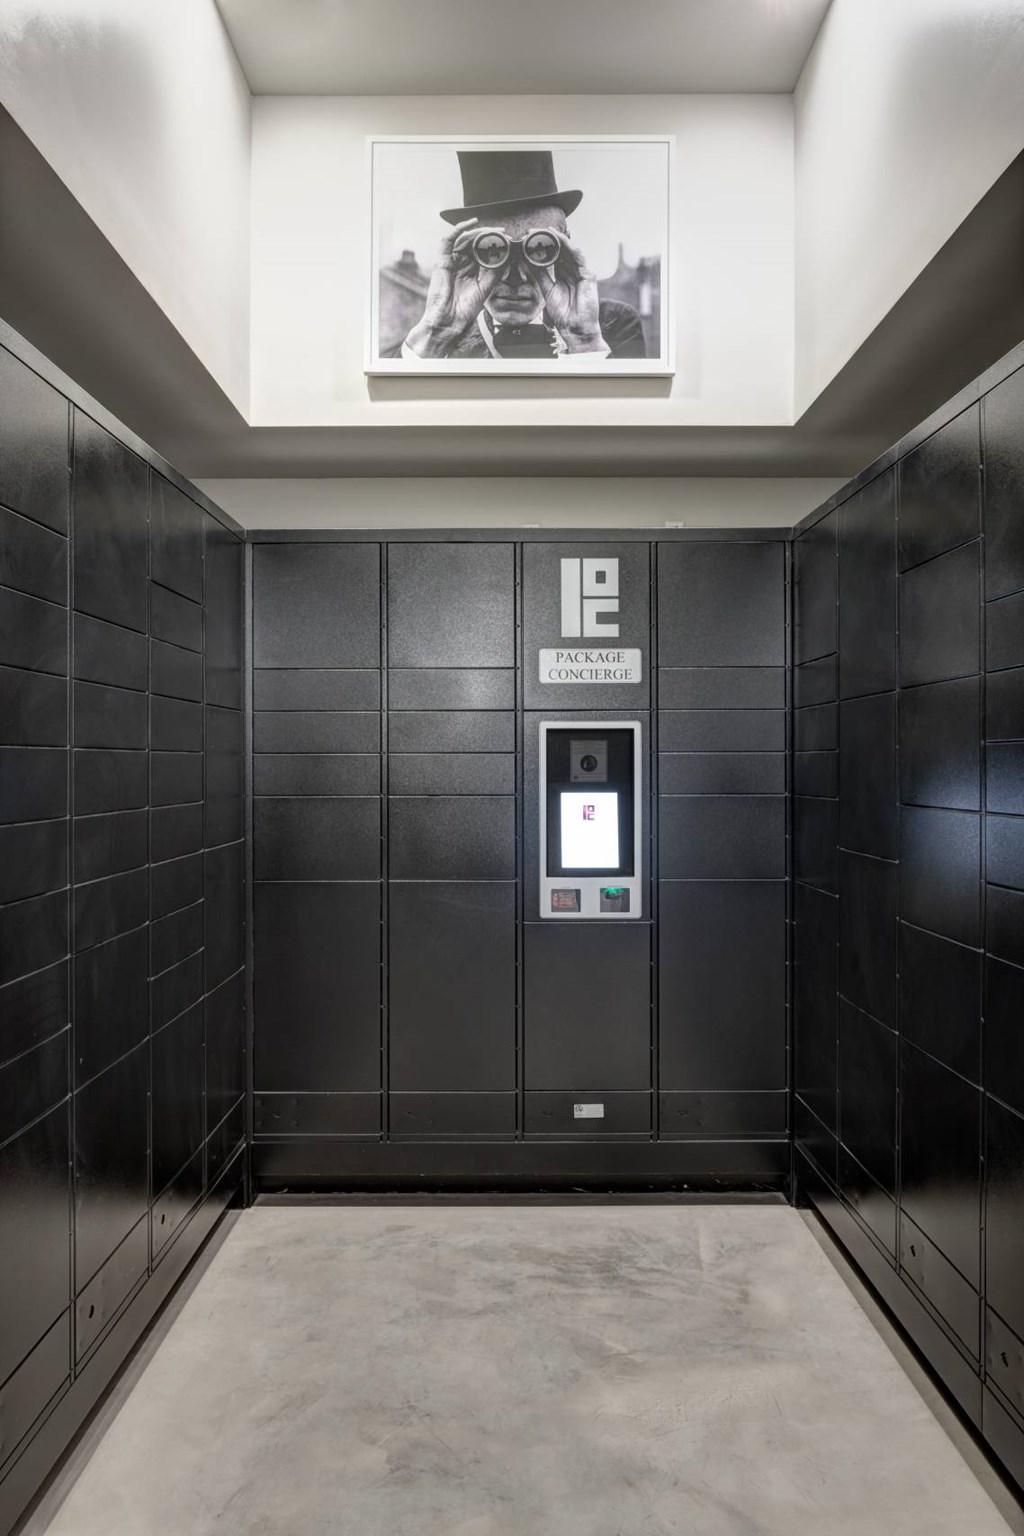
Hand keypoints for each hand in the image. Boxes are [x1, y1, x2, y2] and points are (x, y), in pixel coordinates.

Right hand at [404, 220, 499, 356]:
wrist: (449, 321)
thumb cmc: (465, 309)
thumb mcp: (486, 288)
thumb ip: (494, 271)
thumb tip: (505, 255)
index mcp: (472, 271)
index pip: (483, 252)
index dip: (495, 244)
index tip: (508, 241)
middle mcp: (461, 264)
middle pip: (474, 243)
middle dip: (489, 235)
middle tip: (502, 232)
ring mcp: (452, 261)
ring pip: (465, 239)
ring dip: (479, 232)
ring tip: (492, 231)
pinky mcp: (442, 260)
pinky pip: (448, 239)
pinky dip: (459, 228)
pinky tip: (472, 223)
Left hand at [535, 235, 605, 351]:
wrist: (575, 328)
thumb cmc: (562, 314)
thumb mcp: (547, 290)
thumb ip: (539, 274)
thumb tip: (526, 260)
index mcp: (561, 275)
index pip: (551, 256)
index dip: (541, 247)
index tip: (527, 239)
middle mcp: (571, 271)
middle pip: (560, 250)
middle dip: (547, 239)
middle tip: (533, 231)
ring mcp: (580, 272)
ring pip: (569, 250)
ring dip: (557, 239)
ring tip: (545, 231)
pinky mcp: (588, 274)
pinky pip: (578, 256)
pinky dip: (568, 245)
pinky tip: (559, 238)